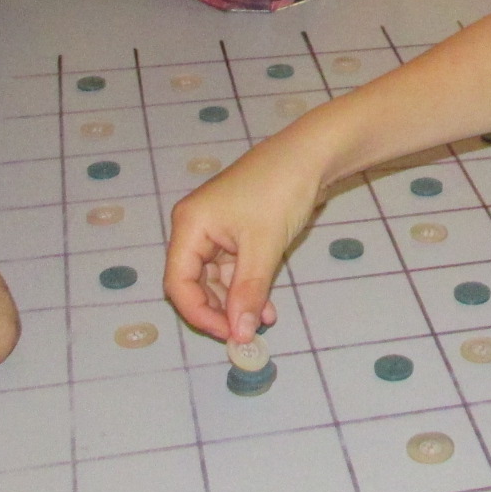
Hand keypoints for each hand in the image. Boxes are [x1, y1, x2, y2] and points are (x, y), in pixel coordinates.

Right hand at [163, 147, 317, 342]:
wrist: (312, 156)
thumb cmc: (280, 192)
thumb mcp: (263, 246)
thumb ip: (248, 292)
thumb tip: (240, 334)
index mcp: (190, 225)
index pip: (178, 282)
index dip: (199, 314)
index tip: (229, 335)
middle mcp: (196, 228)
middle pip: (194, 283)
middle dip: (219, 310)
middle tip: (247, 334)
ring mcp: (217, 230)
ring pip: (218, 279)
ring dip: (237, 302)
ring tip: (265, 320)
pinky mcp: (238, 232)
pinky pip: (235, 268)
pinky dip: (248, 288)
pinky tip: (267, 307)